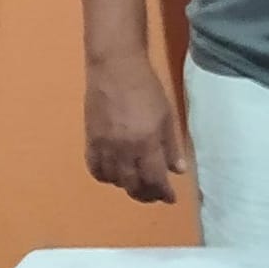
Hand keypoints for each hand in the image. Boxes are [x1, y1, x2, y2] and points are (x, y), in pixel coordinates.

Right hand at [84, 53, 185, 203]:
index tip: (170, 198)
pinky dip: (106, 177)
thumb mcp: (167, 115)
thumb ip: (171, 145)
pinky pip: (95, 169)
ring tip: (138, 185)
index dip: (163, 193)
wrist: (115, 69)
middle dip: (146, 194)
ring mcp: (103, 147)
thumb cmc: (147, 89)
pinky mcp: (89, 141)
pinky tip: (115, 175)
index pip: (155, 179)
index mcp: (146, 142)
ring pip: (114, 180)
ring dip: (127, 187)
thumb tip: (178, 170)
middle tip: (155, 195)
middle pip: (133, 184)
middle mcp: (123, 150)